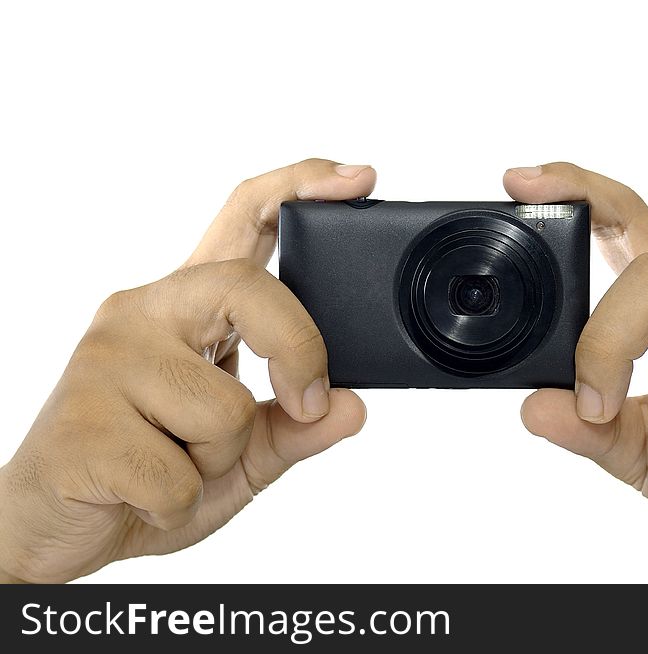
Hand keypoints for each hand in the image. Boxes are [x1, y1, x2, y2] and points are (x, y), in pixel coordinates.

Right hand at [0, 158, 375, 582]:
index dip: (300, 187)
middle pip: (247, 288)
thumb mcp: (238, 454)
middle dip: (295, 349)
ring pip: (224, 408)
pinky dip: (178, 504)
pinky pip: (178, 474)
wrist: (50, 527)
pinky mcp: (81, 422)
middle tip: (302, 400)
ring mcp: (106, 361)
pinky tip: (142, 495)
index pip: (243, 219)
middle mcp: (144, 313)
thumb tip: (351, 405)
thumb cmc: (143, 475)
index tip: (358, 178)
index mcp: (187, 310)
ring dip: (217, 462)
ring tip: (174, 464)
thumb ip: (295, 428)